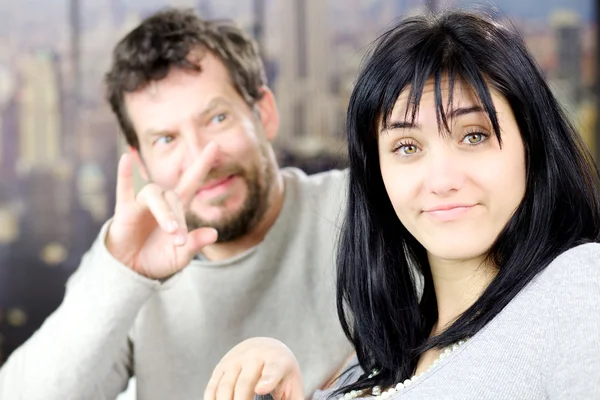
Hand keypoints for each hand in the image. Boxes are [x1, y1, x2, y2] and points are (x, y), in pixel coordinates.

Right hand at [105, 142, 219, 278]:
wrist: (132, 271)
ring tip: (170, 230)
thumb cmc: (158, 259)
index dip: (202, 163)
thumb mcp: (180, 256)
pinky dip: (125, 174)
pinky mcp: (124, 211)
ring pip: (154, 196)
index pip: (192, 181)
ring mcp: (141, 204)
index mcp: (178, 210)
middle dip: (179, 219)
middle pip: (174, 198)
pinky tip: (126, 159)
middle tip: (181, 241)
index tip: (215, 145)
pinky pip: (124, 188)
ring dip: (164, 212)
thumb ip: (195, 244)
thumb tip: (215, 233)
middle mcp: (161, 202)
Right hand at [204, 337, 303, 399]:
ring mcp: (234, 360)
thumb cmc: (282, 373)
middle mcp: (254, 356)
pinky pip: (213, 387)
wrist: (264, 346)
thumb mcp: (293, 383)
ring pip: (226, 386)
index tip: (261, 389)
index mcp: (277, 360)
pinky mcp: (220, 367)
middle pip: (245, 384)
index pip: (273, 369)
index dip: (267, 380)